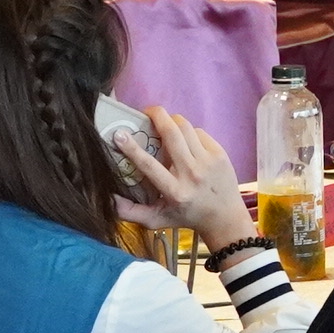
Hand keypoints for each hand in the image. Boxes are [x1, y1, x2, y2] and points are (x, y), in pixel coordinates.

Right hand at [113, 108, 255, 248]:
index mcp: (174, 191)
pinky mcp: (220, 154)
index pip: (149, 165)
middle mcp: (191, 174)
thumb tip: (108, 198)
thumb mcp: (156, 220)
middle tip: (145, 112)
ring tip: (163, 123)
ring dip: (171, 120)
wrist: (225, 218)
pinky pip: (199, 132)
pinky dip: (188, 132)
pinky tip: (184, 140)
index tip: (119, 133)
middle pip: (172, 134)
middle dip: (156, 115)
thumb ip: (130, 212)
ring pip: (185, 127)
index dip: (132, 148)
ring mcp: (208, 162)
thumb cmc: (186, 217)